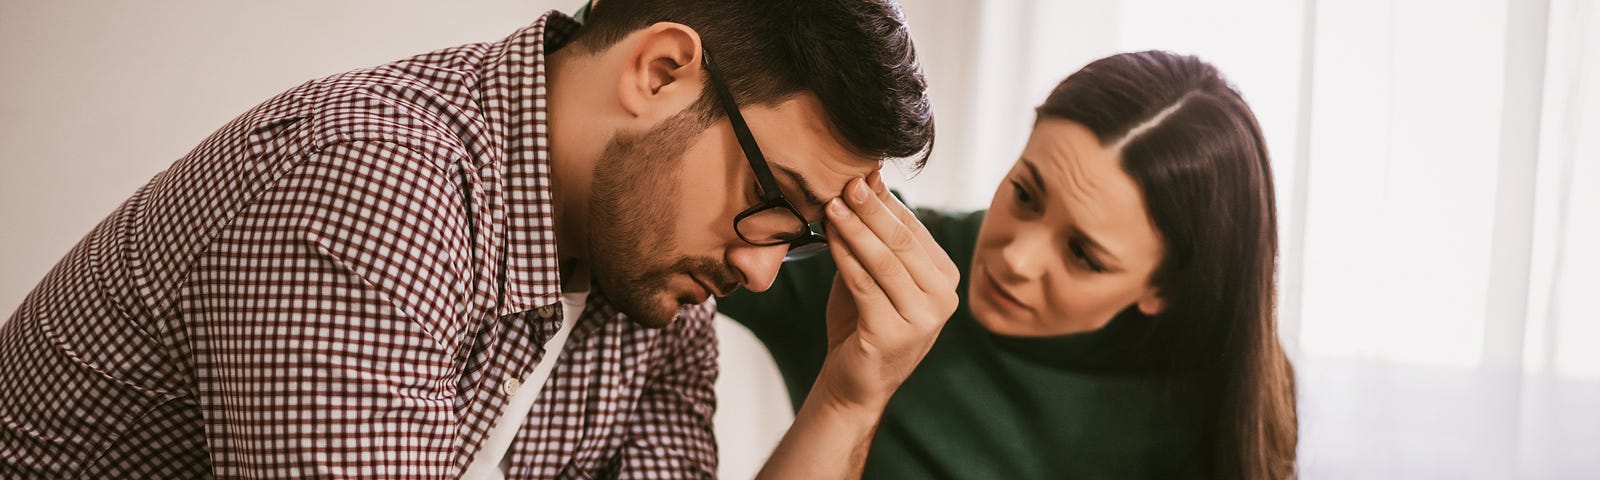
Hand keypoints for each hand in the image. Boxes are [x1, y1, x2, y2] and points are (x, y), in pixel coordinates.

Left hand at [814, 171, 960, 412]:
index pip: (914, 229)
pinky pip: (866, 286)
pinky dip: (845, 258)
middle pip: (902, 242)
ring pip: (885, 261)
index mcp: (946, 277)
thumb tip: (866, 179)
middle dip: (871, 209)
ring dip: (855, 229)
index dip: (884, 201)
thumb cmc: (862, 321)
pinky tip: (829, 238)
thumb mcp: (873, 272)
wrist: (854, 381)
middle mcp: (943, 298)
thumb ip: (873, 236)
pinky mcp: (895, 335)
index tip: (859, 174)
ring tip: (832, 205)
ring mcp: (923, 318)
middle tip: (847, 182)